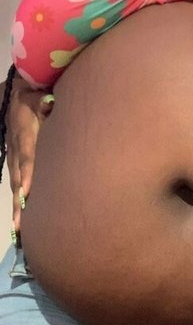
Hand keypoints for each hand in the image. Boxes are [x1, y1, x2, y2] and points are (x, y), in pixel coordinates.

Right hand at [1, 77, 54, 234]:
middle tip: (22, 225)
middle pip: (18, 177)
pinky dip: (19, 202)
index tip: (26, 191)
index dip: (26, 172)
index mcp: (23, 132)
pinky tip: (22, 221)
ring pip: (16, 184)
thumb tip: (47, 104)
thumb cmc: (32, 94)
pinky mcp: (16, 162)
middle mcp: (16, 148)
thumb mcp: (35, 94)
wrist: (13, 94)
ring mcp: (14, 157)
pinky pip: (17, 183)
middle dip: (20, 201)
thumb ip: (41, 101)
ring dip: (18, 207)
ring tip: (20, 230)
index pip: (25, 155)